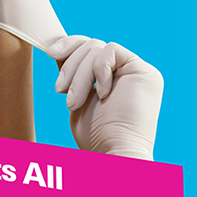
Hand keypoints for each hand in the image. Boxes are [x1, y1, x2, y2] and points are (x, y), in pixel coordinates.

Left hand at [50, 36, 163, 160]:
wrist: (113, 152)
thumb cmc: (95, 135)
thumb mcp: (77, 95)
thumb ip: (73, 73)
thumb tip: (56, 49)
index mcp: (112, 76)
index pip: (90, 47)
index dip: (69, 46)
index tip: (51, 54)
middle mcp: (127, 71)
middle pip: (91, 45)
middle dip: (70, 66)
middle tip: (60, 91)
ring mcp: (137, 71)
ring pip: (97, 48)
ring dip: (79, 75)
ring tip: (74, 102)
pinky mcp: (145, 72)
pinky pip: (112, 51)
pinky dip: (99, 71)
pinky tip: (102, 94)